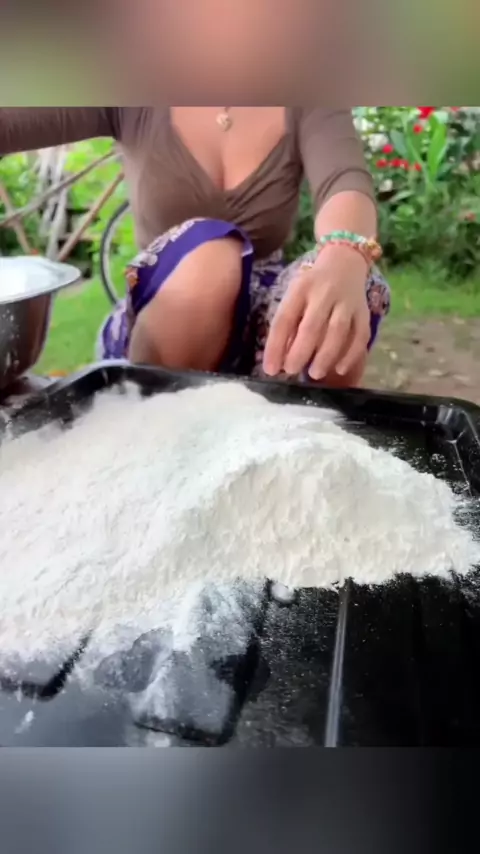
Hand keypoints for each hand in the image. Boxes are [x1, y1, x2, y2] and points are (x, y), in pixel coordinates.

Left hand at [263, 247, 370, 379]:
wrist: (345, 263)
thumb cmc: (312, 287)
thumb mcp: (295, 296)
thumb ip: (289, 324)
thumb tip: (279, 360)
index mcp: (301, 289)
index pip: (285, 318)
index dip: (276, 345)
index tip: (270, 369)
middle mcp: (324, 293)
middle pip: (312, 325)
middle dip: (300, 351)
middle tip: (291, 370)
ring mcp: (347, 302)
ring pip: (338, 331)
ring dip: (325, 355)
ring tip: (314, 374)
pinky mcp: (364, 312)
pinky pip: (360, 335)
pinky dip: (351, 354)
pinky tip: (340, 369)